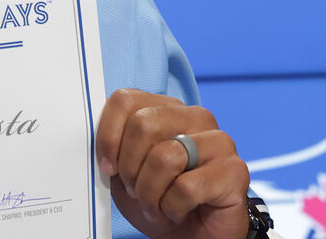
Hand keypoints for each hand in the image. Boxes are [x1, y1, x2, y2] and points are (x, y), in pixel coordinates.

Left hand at [96, 89, 248, 238]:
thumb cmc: (156, 198)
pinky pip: (187, 187)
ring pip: (164, 157)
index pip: (125, 100)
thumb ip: (111, 145)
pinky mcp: (235, 170)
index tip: (107, 166)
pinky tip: (177, 210)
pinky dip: (172, 207)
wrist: (190, 236)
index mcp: (166, 108)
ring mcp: (219, 141)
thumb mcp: (123, 170)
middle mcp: (195, 117)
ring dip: (149, 192)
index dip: (108, 136)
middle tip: (136, 190)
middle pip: (143, 125)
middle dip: (130, 167)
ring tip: (155, 203)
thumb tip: (90, 131)